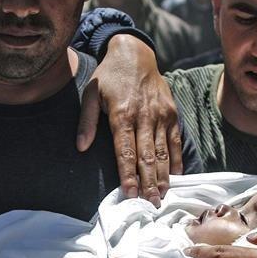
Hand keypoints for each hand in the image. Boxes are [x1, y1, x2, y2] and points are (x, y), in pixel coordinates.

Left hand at [77, 34, 182, 206]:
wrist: (135, 53)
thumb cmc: (109, 76)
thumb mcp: (90, 93)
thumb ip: (86, 122)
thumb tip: (81, 147)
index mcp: (122, 113)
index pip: (125, 151)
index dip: (127, 174)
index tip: (130, 193)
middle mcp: (144, 116)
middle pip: (147, 156)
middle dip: (148, 182)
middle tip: (149, 205)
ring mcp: (161, 115)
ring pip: (163, 152)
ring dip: (163, 176)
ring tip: (162, 197)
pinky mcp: (172, 113)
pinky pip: (175, 141)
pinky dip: (176, 160)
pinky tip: (175, 177)